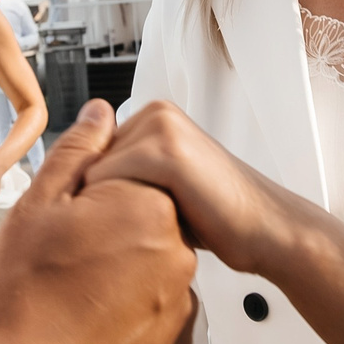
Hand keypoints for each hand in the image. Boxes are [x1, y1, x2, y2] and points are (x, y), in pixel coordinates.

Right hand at [0, 101, 198, 343]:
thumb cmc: (23, 297)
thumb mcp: (39, 206)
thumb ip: (78, 151)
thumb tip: (105, 111)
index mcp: (150, 206)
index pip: (130, 178)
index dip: (88, 198)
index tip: (60, 225)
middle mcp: (178, 252)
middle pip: (144, 222)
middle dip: (106, 232)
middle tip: (59, 262)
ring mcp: (180, 302)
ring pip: (147, 267)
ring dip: (116, 273)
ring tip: (68, 298)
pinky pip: (152, 311)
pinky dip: (125, 313)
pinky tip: (86, 326)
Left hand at [80, 102, 296, 277]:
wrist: (267, 229)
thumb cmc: (217, 217)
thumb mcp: (161, 188)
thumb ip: (126, 175)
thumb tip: (77, 184)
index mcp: (153, 116)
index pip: (89, 153)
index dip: (94, 192)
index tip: (115, 218)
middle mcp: (155, 113)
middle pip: (86, 162)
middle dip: (98, 199)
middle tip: (135, 226)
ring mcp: (162, 128)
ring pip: (92, 174)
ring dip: (106, 209)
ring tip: (144, 228)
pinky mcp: (167, 151)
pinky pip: (107, 182)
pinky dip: (114, 213)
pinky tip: (149, 231)